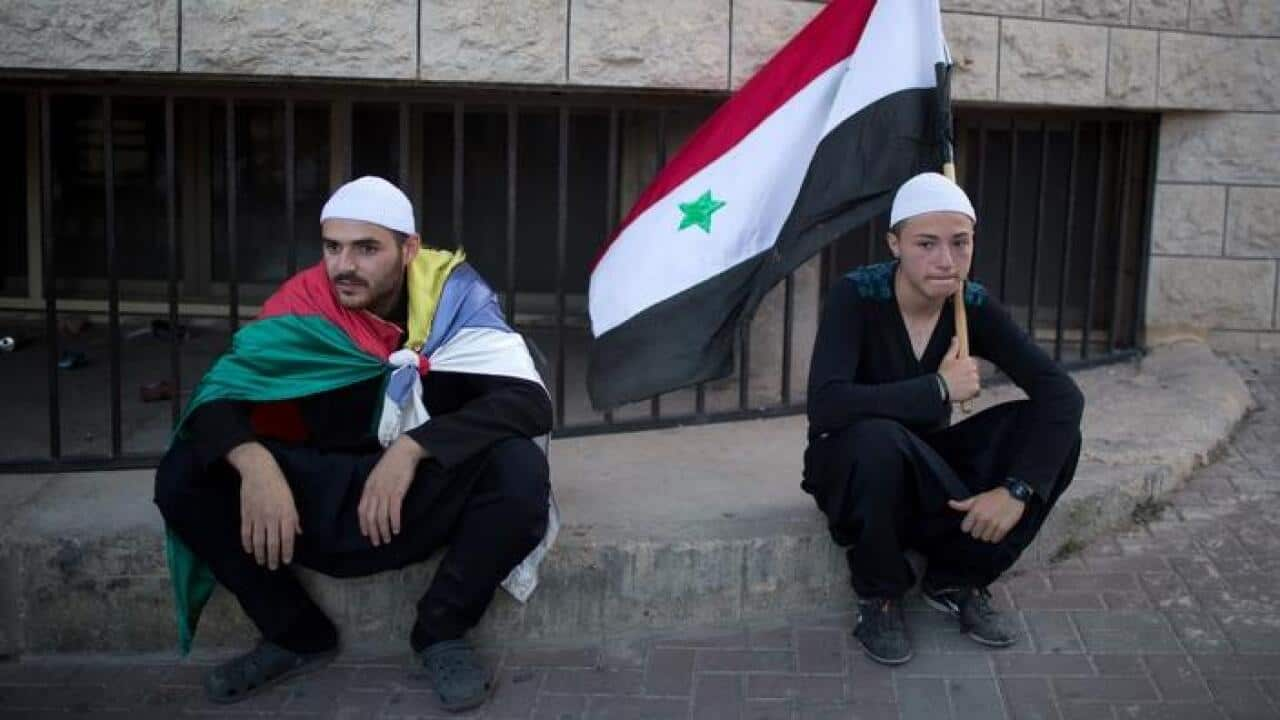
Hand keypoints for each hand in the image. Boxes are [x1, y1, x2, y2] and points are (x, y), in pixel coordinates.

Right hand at [229, 442, 301, 569]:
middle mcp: (272, 517)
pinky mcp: (246, 514)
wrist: (259, 471)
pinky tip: (249, 550)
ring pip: (258, 541)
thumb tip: (299, 533)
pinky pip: (246, 533)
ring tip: (262, 562)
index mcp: (285, 513)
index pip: (287, 538)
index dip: (287, 552)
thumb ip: (294, 518)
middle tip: (274, 567)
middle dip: (273, 558)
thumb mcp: (291, 500)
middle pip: (272, 543)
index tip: (287, 561)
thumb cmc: (278, 485)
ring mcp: (257, 517)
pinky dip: (247, 543)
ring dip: (260, 554)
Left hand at [359, 435, 427, 546]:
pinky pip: (394, 510)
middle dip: (373, 532)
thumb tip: (372, 503)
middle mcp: (375, 491)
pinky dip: (395, 521)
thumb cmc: (392, 463)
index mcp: (368, 487)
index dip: (363, 524)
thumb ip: (373, 489)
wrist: (403, 451)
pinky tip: (397, 529)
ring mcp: (386, 491)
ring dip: (384, 530)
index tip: (367, 534)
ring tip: (387, 539)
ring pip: (381, 516)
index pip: (362, 510)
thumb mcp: (377, 475)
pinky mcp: (398, 490)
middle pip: (370, 516)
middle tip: (378, 542)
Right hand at [938, 336, 979, 402]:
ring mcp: (975, 380)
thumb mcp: (947, 359)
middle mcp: (973, 370)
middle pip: (974, 371)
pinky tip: (962, 389)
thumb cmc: (943, 373)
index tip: (958, 370)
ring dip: (969, 382)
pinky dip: (970, 390)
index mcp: (968, 362)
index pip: (971, 362)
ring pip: (974, 380)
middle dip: (968, 374)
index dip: (965, 366)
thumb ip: (954, 348)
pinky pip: (975, 389)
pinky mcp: (975, 389)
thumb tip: (956, 338)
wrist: (941, 388)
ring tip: (959, 384)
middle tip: (958, 378)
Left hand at [947, 487, 1025, 543]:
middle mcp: (983, 518)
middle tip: (984, 524)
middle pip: (975, 535)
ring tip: (991, 526)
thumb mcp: (977, 498)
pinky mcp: (1003, 528)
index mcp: (975, 511)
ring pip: (985, 538)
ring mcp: (993, 524)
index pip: (965, 528)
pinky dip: (996, 536)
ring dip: (988, 534)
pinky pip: (995, 539)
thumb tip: (950, 503)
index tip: (973, 523)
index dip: (969, 526)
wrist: (1013, 495)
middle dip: (978, 530)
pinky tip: (998, 529)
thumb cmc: (994, 496)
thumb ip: (963, 504)